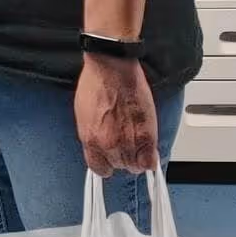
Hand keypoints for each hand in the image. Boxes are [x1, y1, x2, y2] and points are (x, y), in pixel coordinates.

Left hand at [75, 53, 158, 175]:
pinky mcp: (146, 138)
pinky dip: (150, 159)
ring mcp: (127, 143)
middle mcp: (107, 145)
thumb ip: (93, 133)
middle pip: (119, 165)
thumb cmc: (96, 84)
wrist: (111, 69)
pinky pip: (150, 163)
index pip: (97, 168)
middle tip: (126, 141)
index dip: (106, 163)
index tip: (110, 160)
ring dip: (137, 155)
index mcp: (89, 138)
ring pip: (135, 165)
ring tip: (137, 140)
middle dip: (122, 155)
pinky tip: (148, 148)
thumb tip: (100, 144)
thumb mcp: (85, 113)